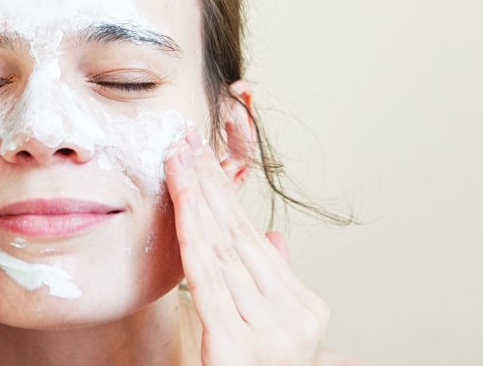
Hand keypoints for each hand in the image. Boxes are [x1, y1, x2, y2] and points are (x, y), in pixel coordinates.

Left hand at [165, 123, 329, 365]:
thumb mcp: (264, 330)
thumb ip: (271, 283)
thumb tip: (276, 237)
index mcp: (304, 310)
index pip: (255, 240)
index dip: (226, 195)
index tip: (203, 155)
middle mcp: (296, 318)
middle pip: (240, 237)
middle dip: (210, 183)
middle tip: (186, 138)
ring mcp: (273, 334)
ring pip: (224, 249)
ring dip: (198, 195)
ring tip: (178, 155)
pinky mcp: (239, 346)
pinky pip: (209, 276)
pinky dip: (193, 231)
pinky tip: (182, 196)